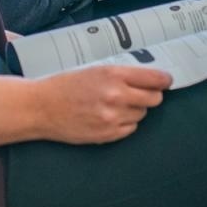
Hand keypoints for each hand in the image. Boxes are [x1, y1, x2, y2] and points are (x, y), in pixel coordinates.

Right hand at [34, 64, 171, 143]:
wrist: (41, 108)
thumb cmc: (65, 86)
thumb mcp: (94, 71)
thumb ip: (122, 75)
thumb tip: (150, 80)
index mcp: (113, 75)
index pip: (154, 78)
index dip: (164, 80)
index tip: (166, 81)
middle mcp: (116, 96)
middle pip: (154, 99)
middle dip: (151, 96)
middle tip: (141, 94)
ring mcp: (112, 118)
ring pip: (142, 114)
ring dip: (135, 110)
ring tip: (115, 105)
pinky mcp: (107, 135)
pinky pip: (130, 129)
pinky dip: (125, 123)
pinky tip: (109, 117)